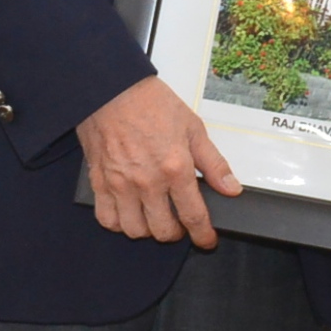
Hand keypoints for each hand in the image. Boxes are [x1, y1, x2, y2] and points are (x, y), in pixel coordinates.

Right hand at [76, 76, 241, 248]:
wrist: (113, 90)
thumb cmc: (152, 104)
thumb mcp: (194, 128)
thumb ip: (214, 163)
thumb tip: (231, 188)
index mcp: (175, 167)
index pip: (193, 215)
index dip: (203, 234)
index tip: (207, 240)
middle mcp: (148, 181)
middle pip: (163, 230)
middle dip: (176, 233)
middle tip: (179, 223)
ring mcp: (121, 185)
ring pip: (135, 230)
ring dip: (148, 230)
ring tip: (155, 216)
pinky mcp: (99, 183)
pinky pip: (107, 219)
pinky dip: (119, 223)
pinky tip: (129, 213)